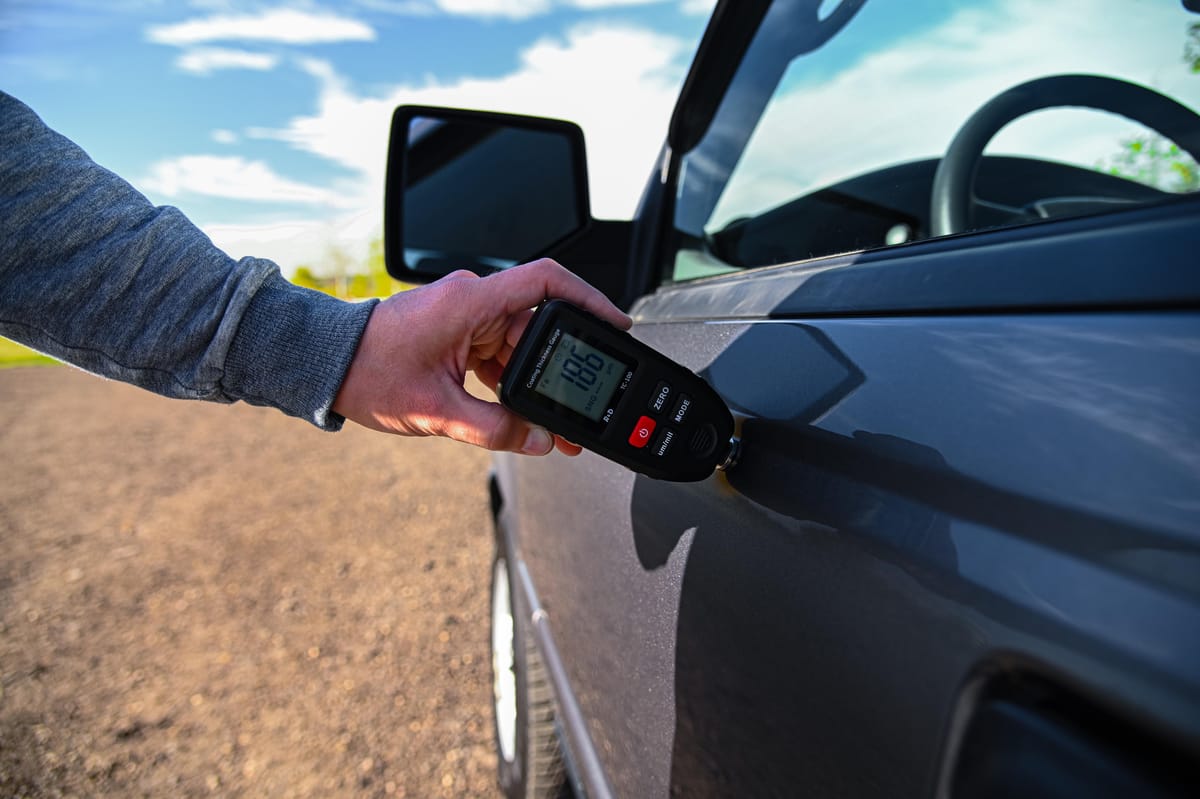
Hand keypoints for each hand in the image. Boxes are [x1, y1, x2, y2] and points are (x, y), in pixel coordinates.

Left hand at [331, 258, 631, 454]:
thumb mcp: (437, 410)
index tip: (615, 324)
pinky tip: (518, 412)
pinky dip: (510, 381)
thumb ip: (495, 428)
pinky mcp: (456, 333)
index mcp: (471, 302)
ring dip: (534, 381)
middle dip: (561, 367)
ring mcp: (464, 316)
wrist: (324, 365)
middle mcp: (471, 301)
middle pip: (537, 326)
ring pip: (518, 345)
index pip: (547, 283)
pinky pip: (497, 353)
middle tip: (580, 403)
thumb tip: (541, 441)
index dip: (589, 299)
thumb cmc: (366, 371)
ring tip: (550, 422)